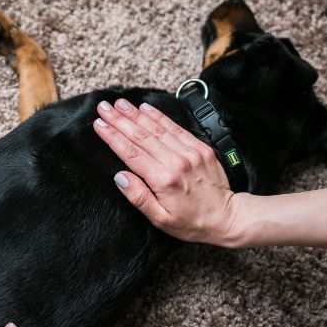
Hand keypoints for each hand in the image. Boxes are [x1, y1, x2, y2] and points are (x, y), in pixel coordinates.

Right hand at [93, 99, 239, 245]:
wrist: (227, 217)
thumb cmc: (191, 223)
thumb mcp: (160, 219)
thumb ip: (139, 197)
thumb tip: (120, 177)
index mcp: (163, 180)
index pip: (131, 153)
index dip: (113, 137)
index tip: (99, 125)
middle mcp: (176, 162)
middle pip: (141, 136)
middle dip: (119, 120)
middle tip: (103, 107)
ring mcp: (190, 153)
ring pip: (157, 128)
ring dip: (136, 114)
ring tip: (119, 103)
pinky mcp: (200, 148)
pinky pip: (176, 128)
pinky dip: (160, 116)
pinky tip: (146, 108)